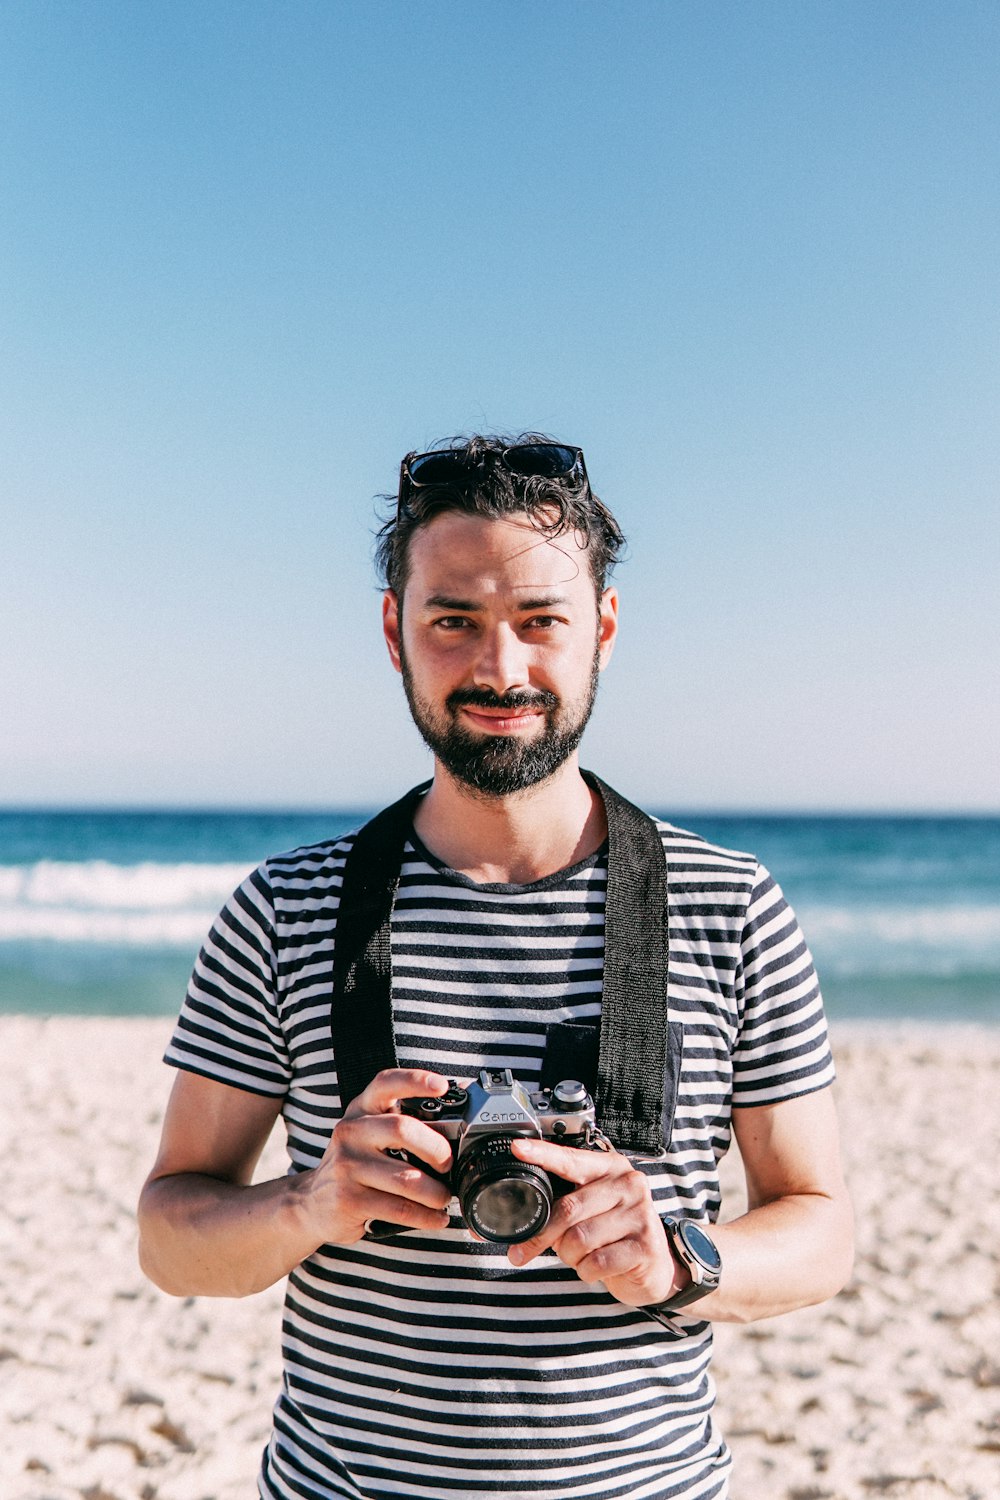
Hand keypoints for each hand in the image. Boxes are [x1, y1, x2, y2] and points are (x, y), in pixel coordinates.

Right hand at [296, 1069, 454, 1245]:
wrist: (311, 1202)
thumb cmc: (354, 1165)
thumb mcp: (369, 1135)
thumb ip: (401, 1125)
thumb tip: (457, 1129)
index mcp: (361, 1109)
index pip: (386, 1083)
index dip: (415, 1080)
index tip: (442, 1086)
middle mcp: (351, 1131)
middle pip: (402, 1129)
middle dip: (436, 1148)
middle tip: (448, 1163)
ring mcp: (347, 1166)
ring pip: (406, 1178)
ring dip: (436, 1192)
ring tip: (445, 1198)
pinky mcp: (349, 1200)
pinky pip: (400, 1209)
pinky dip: (426, 1217)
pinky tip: (436, 1218)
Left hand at [505, 1137, 684, 1308]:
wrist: (655, 1267)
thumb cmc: (615, 1234)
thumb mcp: (592, 1210)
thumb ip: (564, 1207)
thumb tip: (524, 1223)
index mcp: (610, 1168)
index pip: (570, 1159)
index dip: (542, 1155)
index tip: (518, 1148)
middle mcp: (628, 1184)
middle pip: (568, 1208)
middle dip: (543, 1236)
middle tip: (525, 1252)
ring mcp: (640, 1214)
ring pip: (579, 1239)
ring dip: (568, 1256)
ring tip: (579, 1257)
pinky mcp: (645, 1246)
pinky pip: (596, 1262)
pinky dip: (586, 1271)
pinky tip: (596, 1268)